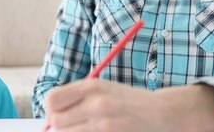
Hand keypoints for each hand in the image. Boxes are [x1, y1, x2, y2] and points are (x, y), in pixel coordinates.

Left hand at [45, 79, 213, 131]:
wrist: (163, 112)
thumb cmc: (128, 102)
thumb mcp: (103, 89)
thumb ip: (77, 98)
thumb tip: (50, 115)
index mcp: (92, 86)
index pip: (51, 100)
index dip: (51, 110)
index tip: (58, 115)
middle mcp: (96, 103)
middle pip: (56, 122)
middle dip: (62, 126)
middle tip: (75, 126)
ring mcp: (105, 124)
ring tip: (90, 129)